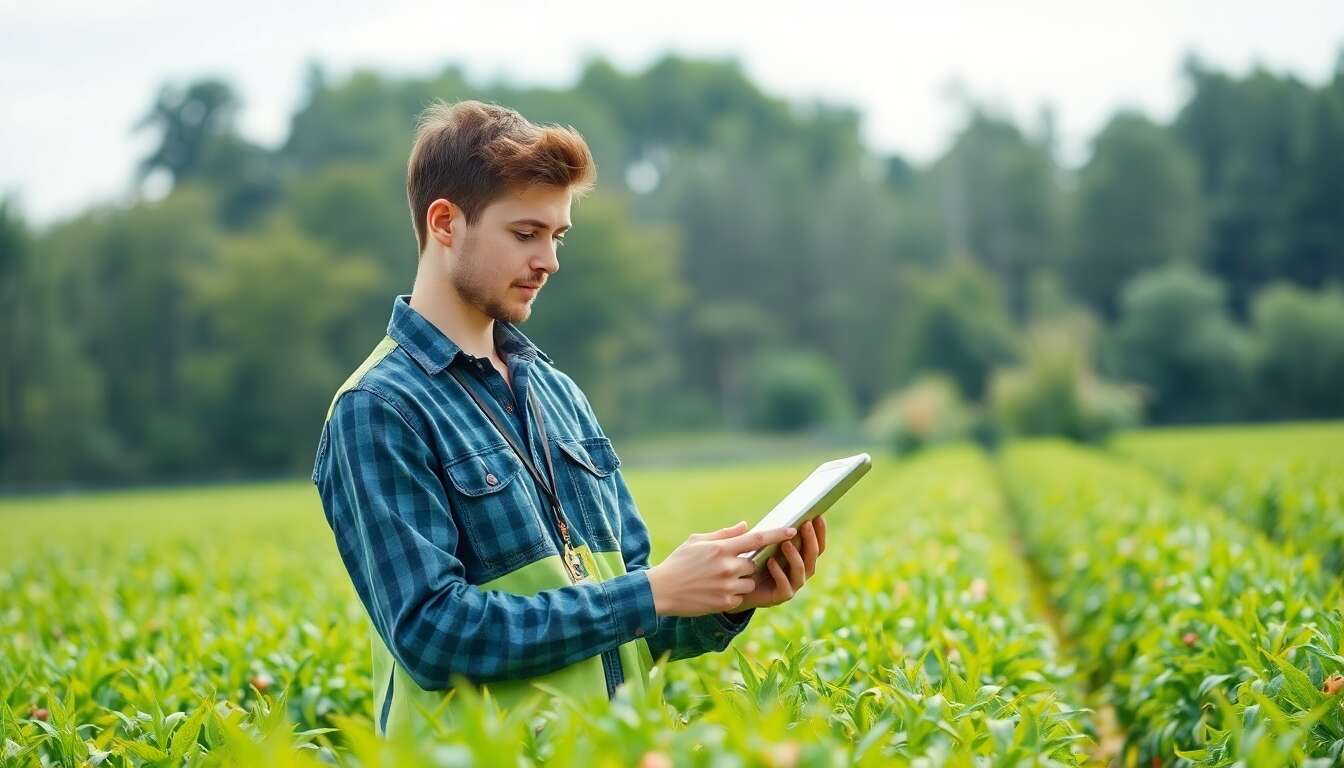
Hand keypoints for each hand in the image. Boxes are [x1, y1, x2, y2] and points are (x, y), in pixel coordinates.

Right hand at [646, 521, 797, 616]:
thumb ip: (724, 534)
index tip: (793, 530)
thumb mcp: (697, 541)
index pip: (757, 539)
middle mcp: (727, 566)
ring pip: (750, 581)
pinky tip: (714, 591)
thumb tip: (746, 526)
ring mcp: (727, 586)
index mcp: (721, 548)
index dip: (777, 534)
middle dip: (746, 564)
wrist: (661, 590)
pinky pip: (740, 596)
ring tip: (719, 579)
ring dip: (742, 580)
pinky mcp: (725, 602)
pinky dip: (732, 593)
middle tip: (728, 565)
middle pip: (754, 564)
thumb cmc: (679, 562)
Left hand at [728, 516, 826, 612]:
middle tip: (805, 525)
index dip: (820, 531)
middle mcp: (801, 572)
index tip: (818, 516)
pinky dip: (779, 573)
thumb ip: (769, 533)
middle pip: (813, 556)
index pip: (816, 545)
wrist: (739, 587)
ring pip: (801, 570)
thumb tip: (772, 518)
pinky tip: (771, 562)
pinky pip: (785, 586)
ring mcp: (793, 585)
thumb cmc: (752, 562)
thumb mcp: (761, 544)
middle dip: (810, 539)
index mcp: (801, 558)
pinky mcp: (781, 597)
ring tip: (785, 543)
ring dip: (795, 556)